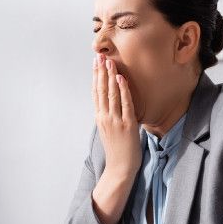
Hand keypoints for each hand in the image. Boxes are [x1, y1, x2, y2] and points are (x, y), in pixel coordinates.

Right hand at [93, 54, 140, 180]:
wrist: (120, 168)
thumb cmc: (117, 151)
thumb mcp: (109, 131)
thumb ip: (108, 117)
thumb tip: (111, 104)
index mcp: (100, 118)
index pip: (96, 92)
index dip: (95, 76)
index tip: (95, 62)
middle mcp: (105, 117)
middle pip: (101, 90)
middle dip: (100, 71)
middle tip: (99, 55)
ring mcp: (115, 120)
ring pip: (111, 94)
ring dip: (110, 76)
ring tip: (110, 61)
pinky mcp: (127, 125)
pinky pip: (125, 103)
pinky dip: (123, 90)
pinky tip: (121, 78)